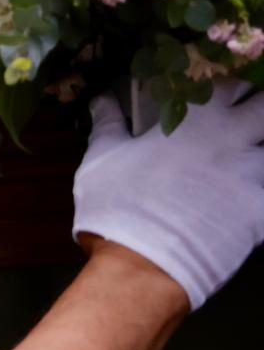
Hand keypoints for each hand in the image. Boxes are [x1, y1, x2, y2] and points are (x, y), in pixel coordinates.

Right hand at [73, 82, 263, 309]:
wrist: (142, 267)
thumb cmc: (117, 207)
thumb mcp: (100, 160)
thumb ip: (108, 124)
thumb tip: (101, 98)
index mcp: (197, 122)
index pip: (232, 82)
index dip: (231, 84)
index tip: (223, 91)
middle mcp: (232, 141)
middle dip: (259, 112)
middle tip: (244, 123)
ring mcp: (252, 177)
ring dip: (259, 154)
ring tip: (244, 164)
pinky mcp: (261, 213)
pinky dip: (261, 196)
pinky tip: (249, 203)